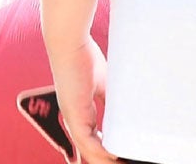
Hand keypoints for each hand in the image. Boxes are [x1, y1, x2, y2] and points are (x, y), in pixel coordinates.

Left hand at [50, 40, 112, 163]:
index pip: (94, 138)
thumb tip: (127, 109)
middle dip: (106, 159)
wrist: (69, 43)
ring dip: (104, 159)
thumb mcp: (103, 82)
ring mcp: (72, 118)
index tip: (122, 155)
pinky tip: (112, 156)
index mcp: (80, 112)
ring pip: (88, 149)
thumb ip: (111, 98)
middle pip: (90, 149)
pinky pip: (86, 141)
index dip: (107, 149)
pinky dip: (99, 151)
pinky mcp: (73, 115)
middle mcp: (73, 119)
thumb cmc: (83, 57)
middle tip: (124, 163)